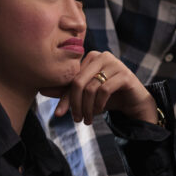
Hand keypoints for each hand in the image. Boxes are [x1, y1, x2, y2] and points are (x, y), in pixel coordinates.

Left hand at [41, 50, 156, 125]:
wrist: (134, 102)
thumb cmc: (108, 96)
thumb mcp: (85, 94)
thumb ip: (66, 91)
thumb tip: (41, 89)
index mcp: (90, 57)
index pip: (71, 77)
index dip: (64, 97)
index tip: (60, 113)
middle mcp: (102, 56)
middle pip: (78, 82)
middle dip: (75, 104)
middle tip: (76, 119)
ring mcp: (115, 63)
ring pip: (91, 88)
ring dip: (87, 108)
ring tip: (87, 119)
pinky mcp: (125, 75)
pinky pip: (104, 90)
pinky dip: (99, 105)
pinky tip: (99, 112)